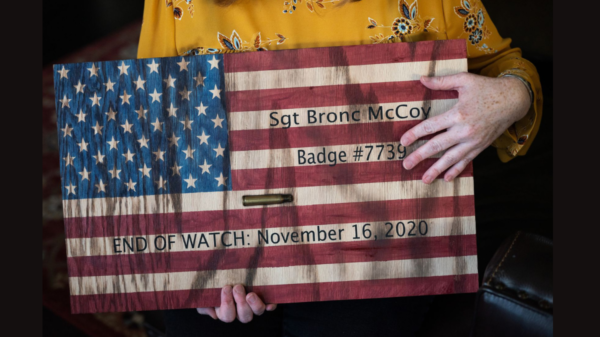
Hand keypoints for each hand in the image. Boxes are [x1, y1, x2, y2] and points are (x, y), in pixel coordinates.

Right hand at [196, 285, 277, 322]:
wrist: (222, 271)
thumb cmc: (211, 284)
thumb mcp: (202, 295)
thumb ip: (204, 306)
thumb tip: (213, 314)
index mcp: (226, 311)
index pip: (227, 315)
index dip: (227, 304)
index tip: (226, 287)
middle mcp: (240, 310)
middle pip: (244, 316)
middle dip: (240, 303)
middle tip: (237, 287)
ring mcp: (252, 305)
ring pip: (257, 312)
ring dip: (255, 304)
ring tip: (250, 294)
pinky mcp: (262, 298)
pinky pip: (268, 306)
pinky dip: (270, 306)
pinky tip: (270, 304)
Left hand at [400, 72, 530, 182]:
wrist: (514, 100)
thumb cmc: (487, 88)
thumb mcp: (465, 80)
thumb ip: (442, 81)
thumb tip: (421, 79)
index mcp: (458, 114)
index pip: (431, 126)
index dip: (415, 134)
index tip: (403, 142)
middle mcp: (464, 131)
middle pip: (437, 146)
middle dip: (420, 156)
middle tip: (406, 165)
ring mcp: (473, 141)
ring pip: (451, 159)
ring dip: (436, 170)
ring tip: (424, 179)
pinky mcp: (480, 147)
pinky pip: (466, 161)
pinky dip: (456, 170)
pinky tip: (446, 178)